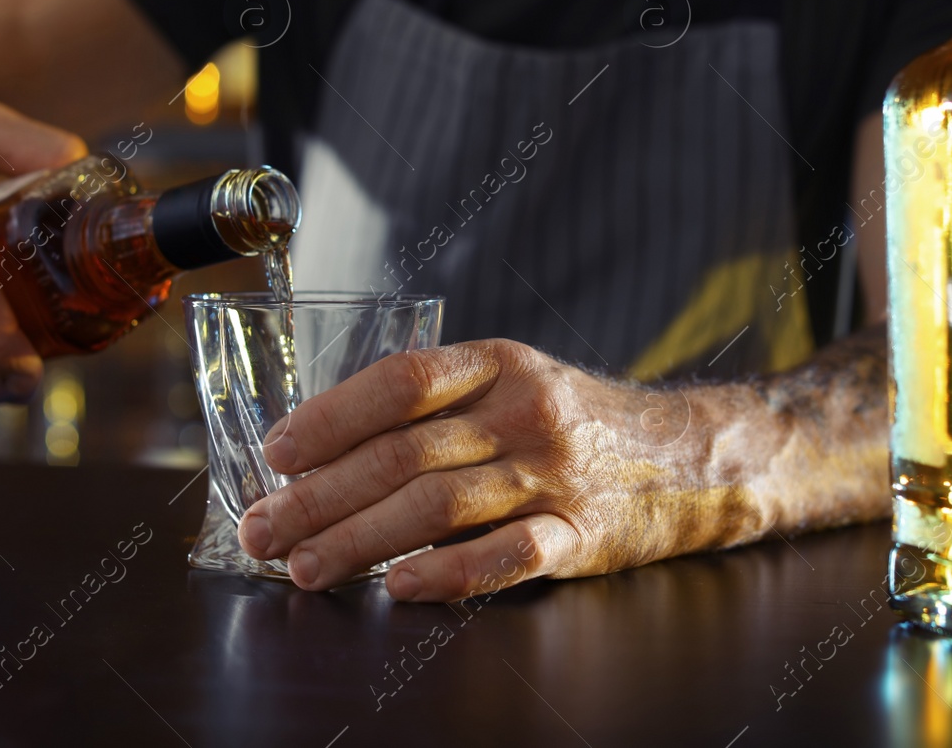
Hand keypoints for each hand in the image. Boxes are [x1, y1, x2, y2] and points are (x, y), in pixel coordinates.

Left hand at [235, 339, 747, 600]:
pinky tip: (398, 587)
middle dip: (320, 497)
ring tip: (303, 566)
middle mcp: (524, 411)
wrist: (688, 457)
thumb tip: (324, 447)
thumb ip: (436, 405)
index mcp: (498, 364)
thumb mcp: (511, 384)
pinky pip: (508, 555)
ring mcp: (555, 474)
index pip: (401, 381)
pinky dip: (449, 573)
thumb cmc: (573, 422)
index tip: (276, 454)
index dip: (331, 417)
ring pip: (438, 507)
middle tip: (263, 529)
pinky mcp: (582, 534)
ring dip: (359, 541)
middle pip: (404, 454)